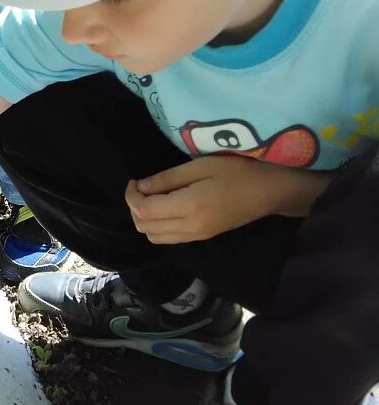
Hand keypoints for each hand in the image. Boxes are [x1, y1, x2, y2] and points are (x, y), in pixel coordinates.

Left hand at [124, 156, 307, 244]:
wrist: (271, 191)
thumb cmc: (238, 171)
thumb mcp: (200, 166)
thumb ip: (167, 178)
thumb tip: (141, 187)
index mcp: (189, 207)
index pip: (144, 210)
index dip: (131, 196)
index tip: (135, 180)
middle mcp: (191, 228)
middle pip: (145, 227)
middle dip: (135, 207)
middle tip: (142, 187)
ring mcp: (197, 236)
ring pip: (155, 237)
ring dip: (145, 219)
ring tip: (152, 197)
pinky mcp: (203, 237)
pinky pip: (169, 238)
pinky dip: (158, 226)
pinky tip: (165, 207)